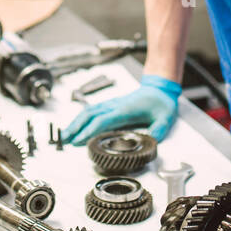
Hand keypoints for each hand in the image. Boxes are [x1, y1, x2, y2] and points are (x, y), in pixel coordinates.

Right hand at [62, 74, 181, 144]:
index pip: (103, 121)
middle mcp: (115, 105)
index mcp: (125, 110)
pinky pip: (92, 110)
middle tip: (64, 140)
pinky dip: (81, 118)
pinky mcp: (111, 105)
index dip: (89, 131)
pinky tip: (76, 125)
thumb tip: (149, 142)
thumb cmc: (160, 103)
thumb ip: (158, 131)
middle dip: (76, 127)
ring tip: (66, 134)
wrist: (159, 88)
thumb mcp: (165, 118)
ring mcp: (112, 104)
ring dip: (76, 122)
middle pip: (90, 115)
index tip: (79, 141)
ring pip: (88, 111)